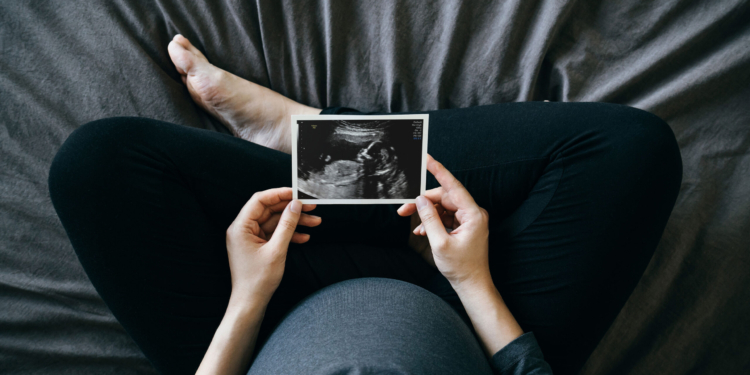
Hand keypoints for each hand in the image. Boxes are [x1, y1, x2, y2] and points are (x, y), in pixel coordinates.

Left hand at [225, 188, 320, 303]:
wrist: (250, 303)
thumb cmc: (257, 281)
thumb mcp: (276, 250)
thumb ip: (287, 225)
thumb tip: (295, 205)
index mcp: (240, 227)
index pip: (259, 201)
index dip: (279, 194)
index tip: (296, 193)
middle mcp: (243, 230)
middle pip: (269, 210)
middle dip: (291, 209)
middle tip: (311, 206)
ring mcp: (251, 238)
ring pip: (275, 222)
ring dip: (294, 222)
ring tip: (315, 222)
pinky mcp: (258, 246)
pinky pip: (275, 234)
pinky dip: (289, 234)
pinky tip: (304, 237)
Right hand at [398, 155, 490, 289]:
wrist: (472, 284)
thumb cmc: (461, 267)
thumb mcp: (440, 243)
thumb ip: (430, 219)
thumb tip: (420, 201)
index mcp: (473, 214)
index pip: (453, 187)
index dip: (439, 171)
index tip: (427, 159)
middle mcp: (473, 214)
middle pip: (444, 198)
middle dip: (423, 202)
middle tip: (404, 208)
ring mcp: (469, 220)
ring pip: (443, 208)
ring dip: (427, 215)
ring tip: (413, 225)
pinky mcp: (464, 226)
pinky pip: (445, 217)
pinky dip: (433, 222)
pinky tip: (422, 231)